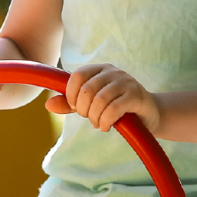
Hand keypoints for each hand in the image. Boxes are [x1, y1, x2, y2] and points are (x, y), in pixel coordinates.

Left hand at [46, 63, 160, 133]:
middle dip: (84, 110)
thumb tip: (48, 105)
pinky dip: (105, 122)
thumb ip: (71, 104)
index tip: (76, 107)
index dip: (71, 94)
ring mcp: (126, 82)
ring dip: (95, 118)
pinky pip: (113, 109)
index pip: (77, 76)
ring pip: (99, 101)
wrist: (148, 114)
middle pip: (87, 90)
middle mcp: (112, 72)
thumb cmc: (117, 107)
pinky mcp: (136, 96)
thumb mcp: (92, 105)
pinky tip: (106, 126)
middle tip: (90, 118)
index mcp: (99, 69)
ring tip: (98, 124)